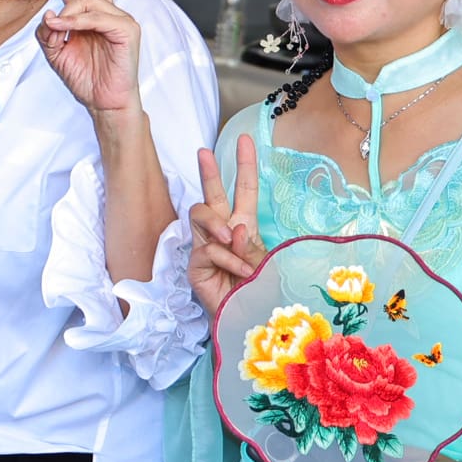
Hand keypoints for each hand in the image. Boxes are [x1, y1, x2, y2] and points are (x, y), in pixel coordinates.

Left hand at [36, 0, 140, 117]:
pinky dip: (77, 24)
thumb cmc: (84, 76)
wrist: (103, 102)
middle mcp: (105, 8)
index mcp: (87, 11)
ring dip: (67, 18)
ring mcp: (119, 16)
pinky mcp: (127, 28)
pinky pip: (96, 17)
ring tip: (61, 37)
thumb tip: (52, 13)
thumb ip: (47, 29)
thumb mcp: (53, 51)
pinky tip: (69, 34)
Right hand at [187, 137, 264, 314]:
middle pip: (213, 194)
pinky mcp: (196, 265)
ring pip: (201, 214)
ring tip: (230, 240)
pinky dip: (227, 259)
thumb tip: (233, 228)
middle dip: (208, 171)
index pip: (244, 190)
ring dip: (217, 224)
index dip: (245, 164)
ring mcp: (207, 247)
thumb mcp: (265, 264)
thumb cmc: (260, 292)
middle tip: (202, 152)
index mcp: (244, 227)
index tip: (246, 139)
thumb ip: (250, 245)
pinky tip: (239, 272)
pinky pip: (208, 249)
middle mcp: (222, 232)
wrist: (249, 322)